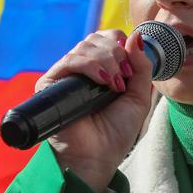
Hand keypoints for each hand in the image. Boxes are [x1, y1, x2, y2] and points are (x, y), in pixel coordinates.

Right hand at [40, 30, 153, 191]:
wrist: (97, 157)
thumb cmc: (115, 133)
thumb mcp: (138, 97)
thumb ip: (142, 67)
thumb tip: (136, 35)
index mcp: (102, 69)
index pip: (109, 38)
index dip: (122, 45)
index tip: (131, 69)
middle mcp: (82, 69)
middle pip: (97, 38)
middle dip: (116, 53)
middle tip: (123, 78)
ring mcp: (66, 75)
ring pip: (85, 46)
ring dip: (107, 60)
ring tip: (114, 85)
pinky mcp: (51, 83)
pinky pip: (70, 60)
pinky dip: (90, 65)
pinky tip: (103, 82)